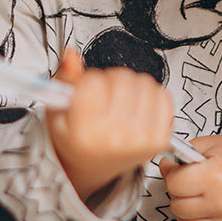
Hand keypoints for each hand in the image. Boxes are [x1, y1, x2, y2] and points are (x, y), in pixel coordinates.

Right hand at [46, 48, 173, 202]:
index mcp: (84, 133)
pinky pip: (164, 96)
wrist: (95, 165)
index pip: (94, 82)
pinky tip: (137, 107)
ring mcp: (140, 139)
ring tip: (120, 101)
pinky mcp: (159, 139)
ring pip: (144, 83)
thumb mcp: (58, 111)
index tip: (86, 92)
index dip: (89, 80)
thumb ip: (64, 79)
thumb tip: (70, 55)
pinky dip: (151, 95)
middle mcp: (114, 138)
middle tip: (104, 96)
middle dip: (112, 80)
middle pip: (122, 79)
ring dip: (132, 85)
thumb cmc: (76, 137)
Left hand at [159, 135, 221, 220]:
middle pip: (178, 206)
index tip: (183, 172)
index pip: (174, 184)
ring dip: (188, 212)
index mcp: (216, 176)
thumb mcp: (207, 146)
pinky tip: (210, 211)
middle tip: (193, 185)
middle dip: (180, 194)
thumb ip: (179, 157)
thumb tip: (163, 168)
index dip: (174, 176)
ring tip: (201, 198)